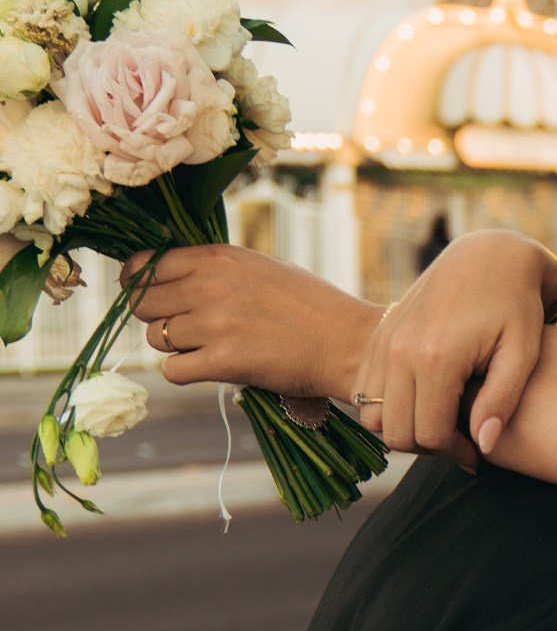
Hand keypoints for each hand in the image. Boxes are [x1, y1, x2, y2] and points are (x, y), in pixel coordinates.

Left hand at [128, 247, 378, 405]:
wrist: (346, 341)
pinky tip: (209, 367)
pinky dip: (184, 372)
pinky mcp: (222, 362)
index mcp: (219, 258)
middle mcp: (210, 286)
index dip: (137, 282)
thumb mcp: (260, 266)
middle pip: (142, 304)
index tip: (143, 293)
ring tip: (207, 346)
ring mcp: (214, 325)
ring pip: (156, 338)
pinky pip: (172, 370)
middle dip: (155, 316)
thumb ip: (215, 268)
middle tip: (182, 326)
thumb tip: (168, 275)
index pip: (147, 266)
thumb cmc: (309, 303)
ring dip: (174, 346)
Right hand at [370, 230, 556, 466]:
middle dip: (428, 447)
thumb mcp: (522, 353)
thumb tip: (484, 446)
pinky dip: (386, 408)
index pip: (429, 434)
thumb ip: (502, 401)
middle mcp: (399, 351)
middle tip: (460, 440)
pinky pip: (364, 393)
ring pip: (372, 418)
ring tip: (441, 422)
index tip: (478, 452)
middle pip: (396, 433)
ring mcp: (382, 343)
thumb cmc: (514, 307)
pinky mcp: (377, 337)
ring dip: (403, 429)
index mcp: (436, 357)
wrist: (488, 258)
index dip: (455, 453)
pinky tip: (423, 402)